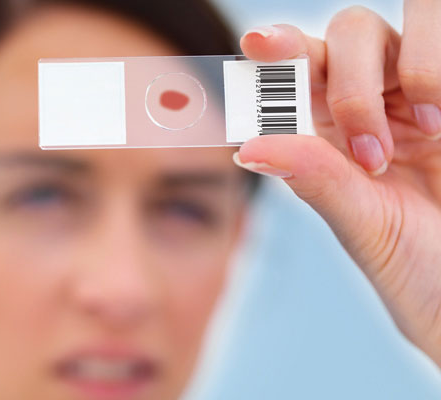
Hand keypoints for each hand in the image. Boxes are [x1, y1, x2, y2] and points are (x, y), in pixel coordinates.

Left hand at [235, 3, 440, 365]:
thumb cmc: (412, 263)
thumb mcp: (360, 223)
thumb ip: (312, 178)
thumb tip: (246, 148)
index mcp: (329, 131)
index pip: (299, 71)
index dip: (277, 49)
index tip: (256, 44)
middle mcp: (373, 102)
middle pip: (350, 35)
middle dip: (349, 81)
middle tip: (366, 149)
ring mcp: (420, 95)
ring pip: (405, 25)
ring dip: (403, 73)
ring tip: (416, 136)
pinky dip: (435, 74)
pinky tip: (438, 128)